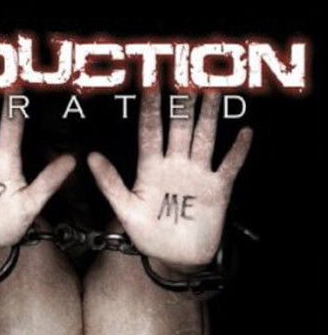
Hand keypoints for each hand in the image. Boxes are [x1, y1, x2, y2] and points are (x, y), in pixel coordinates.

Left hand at [88, 90, 251, 270]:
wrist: (174, 259)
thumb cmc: (148, 235)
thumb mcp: (125, 210)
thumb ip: (110, 183)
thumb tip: (90, 156)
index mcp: (151, 168)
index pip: (150, 131)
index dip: (149, 108)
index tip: (149, 83)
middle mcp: (175, 165)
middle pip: (179, 127)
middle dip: (182, 103)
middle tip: (186, 74)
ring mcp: (197, 175)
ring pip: (204, 138)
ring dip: (209, 116)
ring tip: (213, 90)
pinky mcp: (217, 189)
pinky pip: (229, 166)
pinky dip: (237, 151)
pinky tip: (244, 132)